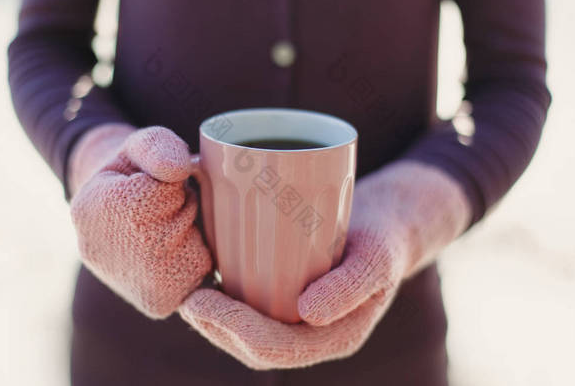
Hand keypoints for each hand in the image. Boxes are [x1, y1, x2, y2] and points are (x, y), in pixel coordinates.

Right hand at [70, 125, 211, 318]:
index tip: (151, 187)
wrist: (122, 217)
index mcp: (90, 209)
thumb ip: (158, 145)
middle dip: (181, 210)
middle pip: (175, 226)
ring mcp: (125, 283)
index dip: (168, 186)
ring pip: (192, 250)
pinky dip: (199, 258)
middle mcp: (102, 254)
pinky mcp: (158, 302)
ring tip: (167, 228)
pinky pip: (201, 273)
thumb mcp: (142, 145)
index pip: (156, 194)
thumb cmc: (138, 175)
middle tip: (163, 210)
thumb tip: (176, 170)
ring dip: (191, 234)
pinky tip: (176, 252)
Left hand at [179, 160, 470, 368]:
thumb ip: (352, 285)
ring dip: (216, 321)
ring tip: (189, 293)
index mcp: (335, 337)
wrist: (387, 227)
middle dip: (217, 329)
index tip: (200, 301)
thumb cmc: (383, 240)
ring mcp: (301, 320)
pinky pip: (254, 310)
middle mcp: (313, 335)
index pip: (277, 349)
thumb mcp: (376, 258)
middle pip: (255, 347)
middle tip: (187, 298)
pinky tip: (208, 277)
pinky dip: (228, 301)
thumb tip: (308, 312)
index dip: (234, 331)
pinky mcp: (290, 299)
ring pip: (249, 333)